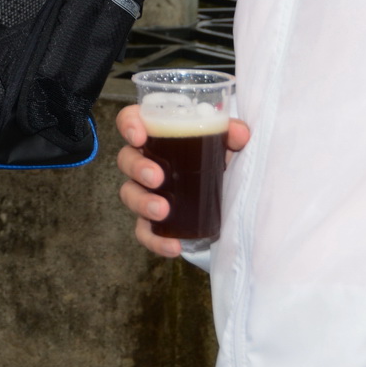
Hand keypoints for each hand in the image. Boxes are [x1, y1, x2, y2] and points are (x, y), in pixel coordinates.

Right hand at [115, 104, 249, 257]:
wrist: (224, 196)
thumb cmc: (215, 159)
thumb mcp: (225, 144)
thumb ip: (231, 135)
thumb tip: (239, 133)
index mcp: (156, 135)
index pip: (130, 120)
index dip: (128, 125)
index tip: (139, 136)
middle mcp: (145, 161)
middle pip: (126, 159)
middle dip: (137, 168)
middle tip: (157, 177)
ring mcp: (145, 192)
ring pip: (129, 194)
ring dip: (142, 202)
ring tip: (162, 211)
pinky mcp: (152, 221)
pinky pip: (144, 231)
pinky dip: (155, 239)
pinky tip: (173, 246)